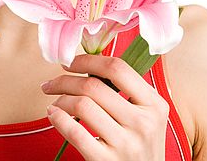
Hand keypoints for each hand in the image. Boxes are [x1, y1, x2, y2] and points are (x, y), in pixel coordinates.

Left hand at [41, 54, 168, 160]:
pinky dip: (58, 119)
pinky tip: (53, 114)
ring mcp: (126, 144)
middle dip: (66, 80)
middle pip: (94, 86)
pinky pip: (76, 133)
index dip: (89, 61)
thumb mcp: (146, 117)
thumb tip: (87, 65)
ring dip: (61, 99)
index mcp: (154, 104)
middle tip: (52, 83)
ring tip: (56, 101)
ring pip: (82, 105)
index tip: (71, 63)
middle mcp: (143, 123)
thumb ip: (128, 92)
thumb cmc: (140, 147)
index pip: (117, 68)